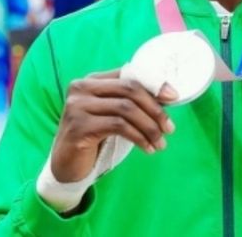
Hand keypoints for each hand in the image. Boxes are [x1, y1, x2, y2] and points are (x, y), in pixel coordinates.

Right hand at [50, 71, 177, 182]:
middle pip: (130, 90)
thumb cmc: (96, 136)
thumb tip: (168, 94)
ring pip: (126, 109)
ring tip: (161, 143)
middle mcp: (82, 88)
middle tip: (170, 128)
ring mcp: (77, 106)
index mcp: (92, 80)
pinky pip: (119, 126)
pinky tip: (147, 148)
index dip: (155, 84)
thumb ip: (133, 101)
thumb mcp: (114, 114)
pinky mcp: (79, 127)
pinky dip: (138, 137)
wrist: (67, 165)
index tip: (174, 98)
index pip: (129, 75)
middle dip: (155, 109)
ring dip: (149, 127)